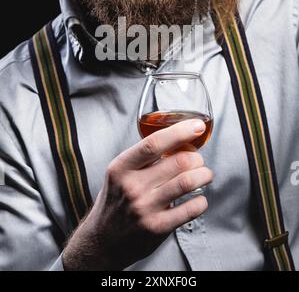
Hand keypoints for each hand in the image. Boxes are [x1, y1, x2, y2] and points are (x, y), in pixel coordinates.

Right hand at [63, 119, 212, 270]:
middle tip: (198, 160)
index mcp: (121, 168)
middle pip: (178, 162)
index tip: (197, 126)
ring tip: (205, 175)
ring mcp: (145, 208)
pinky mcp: (158, 228)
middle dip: (196, 157)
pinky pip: (191, 208)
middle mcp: (132, 187)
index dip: (180, 132)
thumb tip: (179, 139)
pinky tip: (198, 198)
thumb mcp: (119, 173)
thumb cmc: (116, 200)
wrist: (102, 241)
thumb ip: (143, 158)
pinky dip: (201, 201)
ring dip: (204, 174)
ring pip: (187, 182)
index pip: (154, 143)